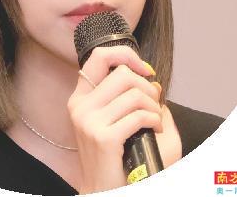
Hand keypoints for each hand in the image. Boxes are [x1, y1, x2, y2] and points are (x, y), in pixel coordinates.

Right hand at [67, 45, 161, 193]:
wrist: (107, 191)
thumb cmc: (117, 156)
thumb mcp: (120, 120)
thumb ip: (134, 96)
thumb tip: (152, 82)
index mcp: (81, 98)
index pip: (98, 56)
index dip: (125, 54)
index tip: (144, 69)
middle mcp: (80, 105)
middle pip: (122, 73)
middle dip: (148, 86)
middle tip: (154, 103)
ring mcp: (88, 121)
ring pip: (134, 94)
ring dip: (154, 106)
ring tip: (156, 120)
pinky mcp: (102, 137)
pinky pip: (140, 115)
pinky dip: (155, 121)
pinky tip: (156, 130)